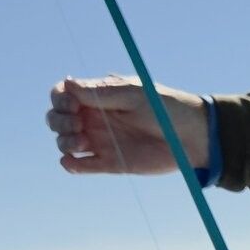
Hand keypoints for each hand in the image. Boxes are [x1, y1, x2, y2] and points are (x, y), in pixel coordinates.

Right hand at [46, 74, 208, 173]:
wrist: (192, 136)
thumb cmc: (166, 107)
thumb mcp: (134, 94)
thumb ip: (101, 92)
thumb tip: (67, 83)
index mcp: (99, 96)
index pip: (63, 94)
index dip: (60, 99)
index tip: (74, 104)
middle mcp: (96, 118)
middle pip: (57, 118)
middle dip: (58, 121)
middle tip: (78, 124)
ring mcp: (101, 140)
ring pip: (65, 143)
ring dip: (64, 142)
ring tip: (83, 143)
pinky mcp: (109, 163)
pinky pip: (80, 166)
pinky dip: (70, 165)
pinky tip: (74, 162)